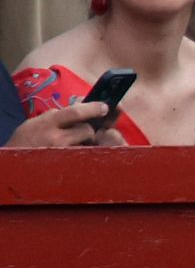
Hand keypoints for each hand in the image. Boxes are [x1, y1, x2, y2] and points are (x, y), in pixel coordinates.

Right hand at [4, 101, 123, 147]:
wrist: (16, 158)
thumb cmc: (28, 137)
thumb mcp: (40, 121)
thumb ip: (59, 114)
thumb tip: (82, 103)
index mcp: (49, 122)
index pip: (75, 112)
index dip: (92, 108)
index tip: (104, 107)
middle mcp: (57, 138)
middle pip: (86, 130)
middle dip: (88, 129)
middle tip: (83, 131)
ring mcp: (63, 153)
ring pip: (87, 144)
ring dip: (86, 142)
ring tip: (73, 144)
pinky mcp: (68, 164)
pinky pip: (83, 155)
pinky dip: (83, 152)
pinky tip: (74, 153)